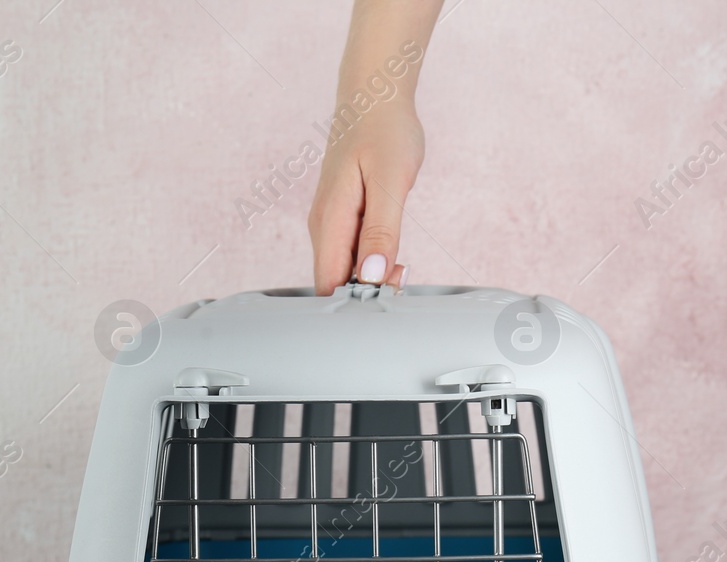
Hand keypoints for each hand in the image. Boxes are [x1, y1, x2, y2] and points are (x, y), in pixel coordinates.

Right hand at [308, 99, 423, 294]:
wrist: (373, 97)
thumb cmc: (384, 131)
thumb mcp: (391, 181)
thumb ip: (381, 231)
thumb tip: (371, 275)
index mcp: (330, 220)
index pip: (328, 284)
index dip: (356, 300)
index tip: (389, 290)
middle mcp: (323, 227)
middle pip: (333, 282)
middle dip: (366, 293)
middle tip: (402, 275)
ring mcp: (330, 223)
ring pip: (341, 270)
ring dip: (371, 278)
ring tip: (401, 265)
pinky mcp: (341, 219)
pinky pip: (349, 255)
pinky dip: (371, 263)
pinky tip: (391, 252)